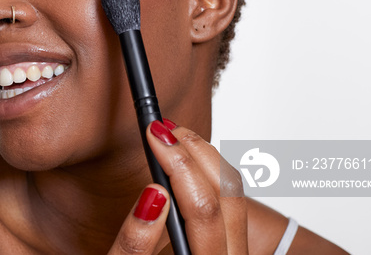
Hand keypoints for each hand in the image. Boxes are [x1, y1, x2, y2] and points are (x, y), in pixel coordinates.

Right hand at [108, 120, 247, 254]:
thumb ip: (134, 245)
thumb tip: (153, 193)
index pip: (204, 209)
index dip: (178, 165)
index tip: (153, 134)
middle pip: (227, 193)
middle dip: (194, 151)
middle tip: (161, 127)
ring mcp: (235, 250)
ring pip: (234, 192)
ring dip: (204, 156)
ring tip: (172, 134)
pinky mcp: (230, 242)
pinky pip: (231, 197)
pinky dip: (208, 170)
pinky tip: (186, 158)